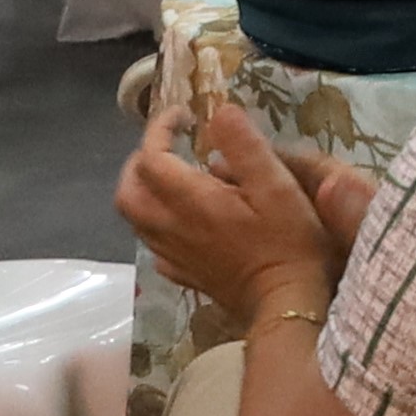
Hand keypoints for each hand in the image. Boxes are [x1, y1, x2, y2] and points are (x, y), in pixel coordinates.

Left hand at [112, 92, 362, 333]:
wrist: (286, 303)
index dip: (160, 129)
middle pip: (128, 192)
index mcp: (190, 200)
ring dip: (142, 191)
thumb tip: (220, 112)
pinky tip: (181, 220)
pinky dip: (156, 224)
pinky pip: (154, 246)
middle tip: (169, 145)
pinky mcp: (185, 274)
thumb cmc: (288, 241)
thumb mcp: (277, 185)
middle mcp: (171, 227)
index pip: (151, 157)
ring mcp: (174, 254)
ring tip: (170, 177)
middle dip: (139, 161)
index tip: (184, 115)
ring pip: (135, 220)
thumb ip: (245, 146)